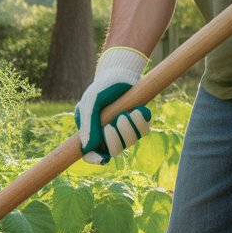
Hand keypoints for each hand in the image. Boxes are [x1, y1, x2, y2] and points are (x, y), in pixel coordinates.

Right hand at [74, 47, 151, 163]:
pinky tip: (137, 110)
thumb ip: (88, 124)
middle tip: (115, 122)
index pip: (90, 154)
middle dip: (116, 138)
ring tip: (126, 113)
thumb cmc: (102, 87)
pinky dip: (141, 122)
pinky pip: (144, 132)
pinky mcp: (138, 123)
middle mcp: (106, 133)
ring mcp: (123, 129)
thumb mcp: (91, 103)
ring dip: (130, 128)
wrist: (121, 73)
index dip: (95, 159)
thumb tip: (87, 147)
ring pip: (130, 142)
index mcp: (90, 131)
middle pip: (114, 151)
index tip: (102, 158)